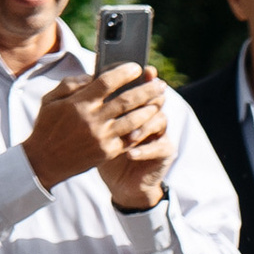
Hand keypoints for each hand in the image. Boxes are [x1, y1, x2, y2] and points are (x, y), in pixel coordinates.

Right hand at [21, 70, 157, 200]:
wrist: (44, 161)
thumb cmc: (47, 126)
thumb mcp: (50, 100)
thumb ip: (71, 84)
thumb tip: (93, 75)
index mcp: (78, 103)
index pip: (107, 82)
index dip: (124, 73)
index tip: (137, 67)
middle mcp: (93, 120)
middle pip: (127, 100)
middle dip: (147, 90)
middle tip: (160, 82)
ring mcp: (102, 137)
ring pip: (134, 120)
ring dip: (150, 108)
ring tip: (160, 100)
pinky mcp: (108, 152)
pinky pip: (130, 138)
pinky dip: (143, 128)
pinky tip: (151, 120)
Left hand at [100, 77, 176, 210]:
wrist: (121, 183)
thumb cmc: (105, 152)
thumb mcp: (96, 127)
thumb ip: (94, 106)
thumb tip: (87, 82)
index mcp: (135, 107)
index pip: (142, 86)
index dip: (144, 78)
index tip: (143, 70)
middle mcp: (150, 117)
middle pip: (155, 99)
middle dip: (148, 95)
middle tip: (139, 96)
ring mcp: (160, 134)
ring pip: (160, 120)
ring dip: (144, 126)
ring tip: (129, 134)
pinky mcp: (165, 152)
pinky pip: (160, 146)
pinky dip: (144, 149)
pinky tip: (130, 154)